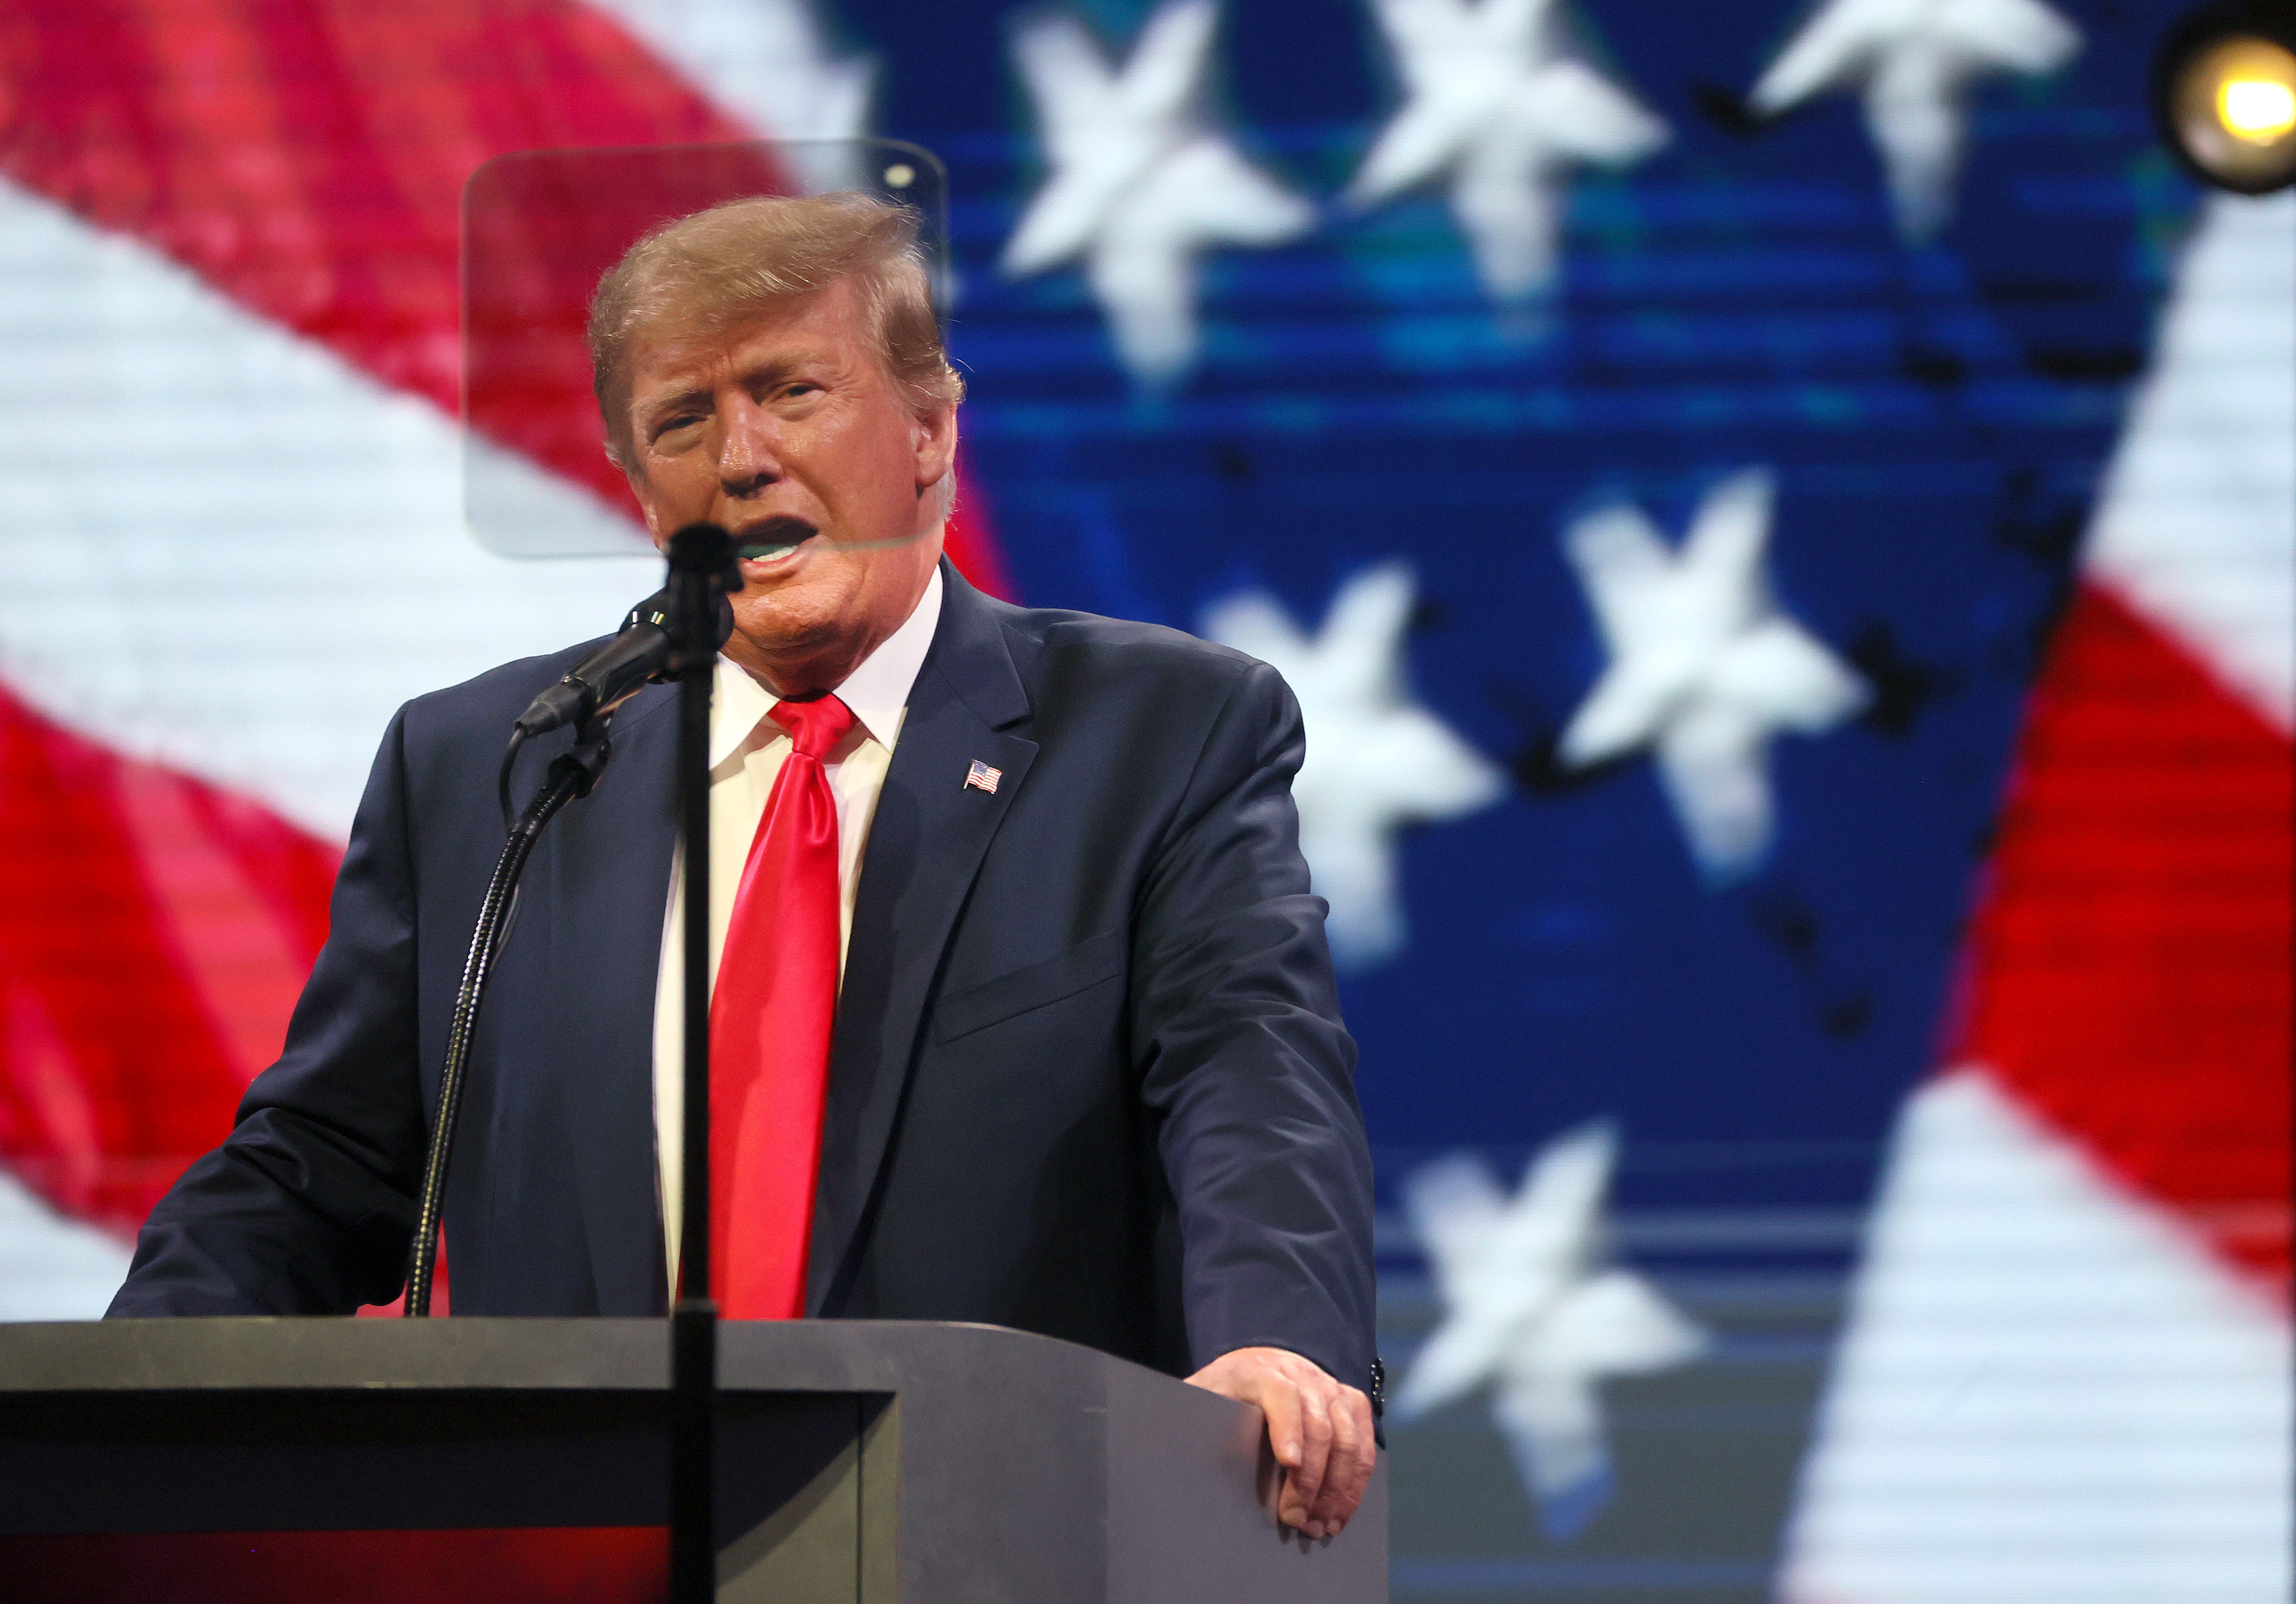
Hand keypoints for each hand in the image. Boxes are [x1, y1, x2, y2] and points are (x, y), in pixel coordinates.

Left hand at [1185, 1346, 1374, 1538]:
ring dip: (1338, 1488)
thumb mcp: (1199, 1396)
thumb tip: (1166, 1450)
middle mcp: (1301, 1375)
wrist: (1259, 1360)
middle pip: (1320, 1425)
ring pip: (1348, 1438)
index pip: (1282, 1394)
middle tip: (1298, 1521)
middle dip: (1312, 1480)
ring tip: (1322, 1526)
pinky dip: (1356, 1481)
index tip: (1288, 1463)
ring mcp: (1330, 1387)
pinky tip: (1340, 1512)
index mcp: (1259, 1372)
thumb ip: (1190, 1416)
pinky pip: (1365, 1442)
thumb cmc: (1224, 1390)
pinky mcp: (1350, 1402)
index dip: (1288, 1428)